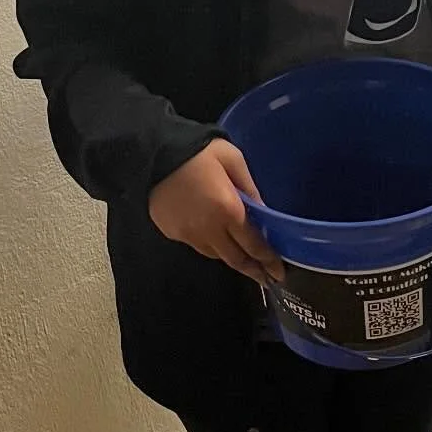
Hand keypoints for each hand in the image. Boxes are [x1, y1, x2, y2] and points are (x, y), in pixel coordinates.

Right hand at [148, 140, 284, 285]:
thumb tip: (263, 211)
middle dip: (254, 272)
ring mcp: (188, 234)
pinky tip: (217, 237)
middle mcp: (209, 230)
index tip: (280, 274)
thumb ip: (250, 189)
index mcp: (228, 211)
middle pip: (236, 259)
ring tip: (245, 259)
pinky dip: (212, 245)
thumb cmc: (198, 152)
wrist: (151, 153)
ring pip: (216, 255)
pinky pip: (198, 245)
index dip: (269, 261)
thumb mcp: (233, 161)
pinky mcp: (172, 233)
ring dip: (233, 258)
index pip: (254, 245)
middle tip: (269, 280)